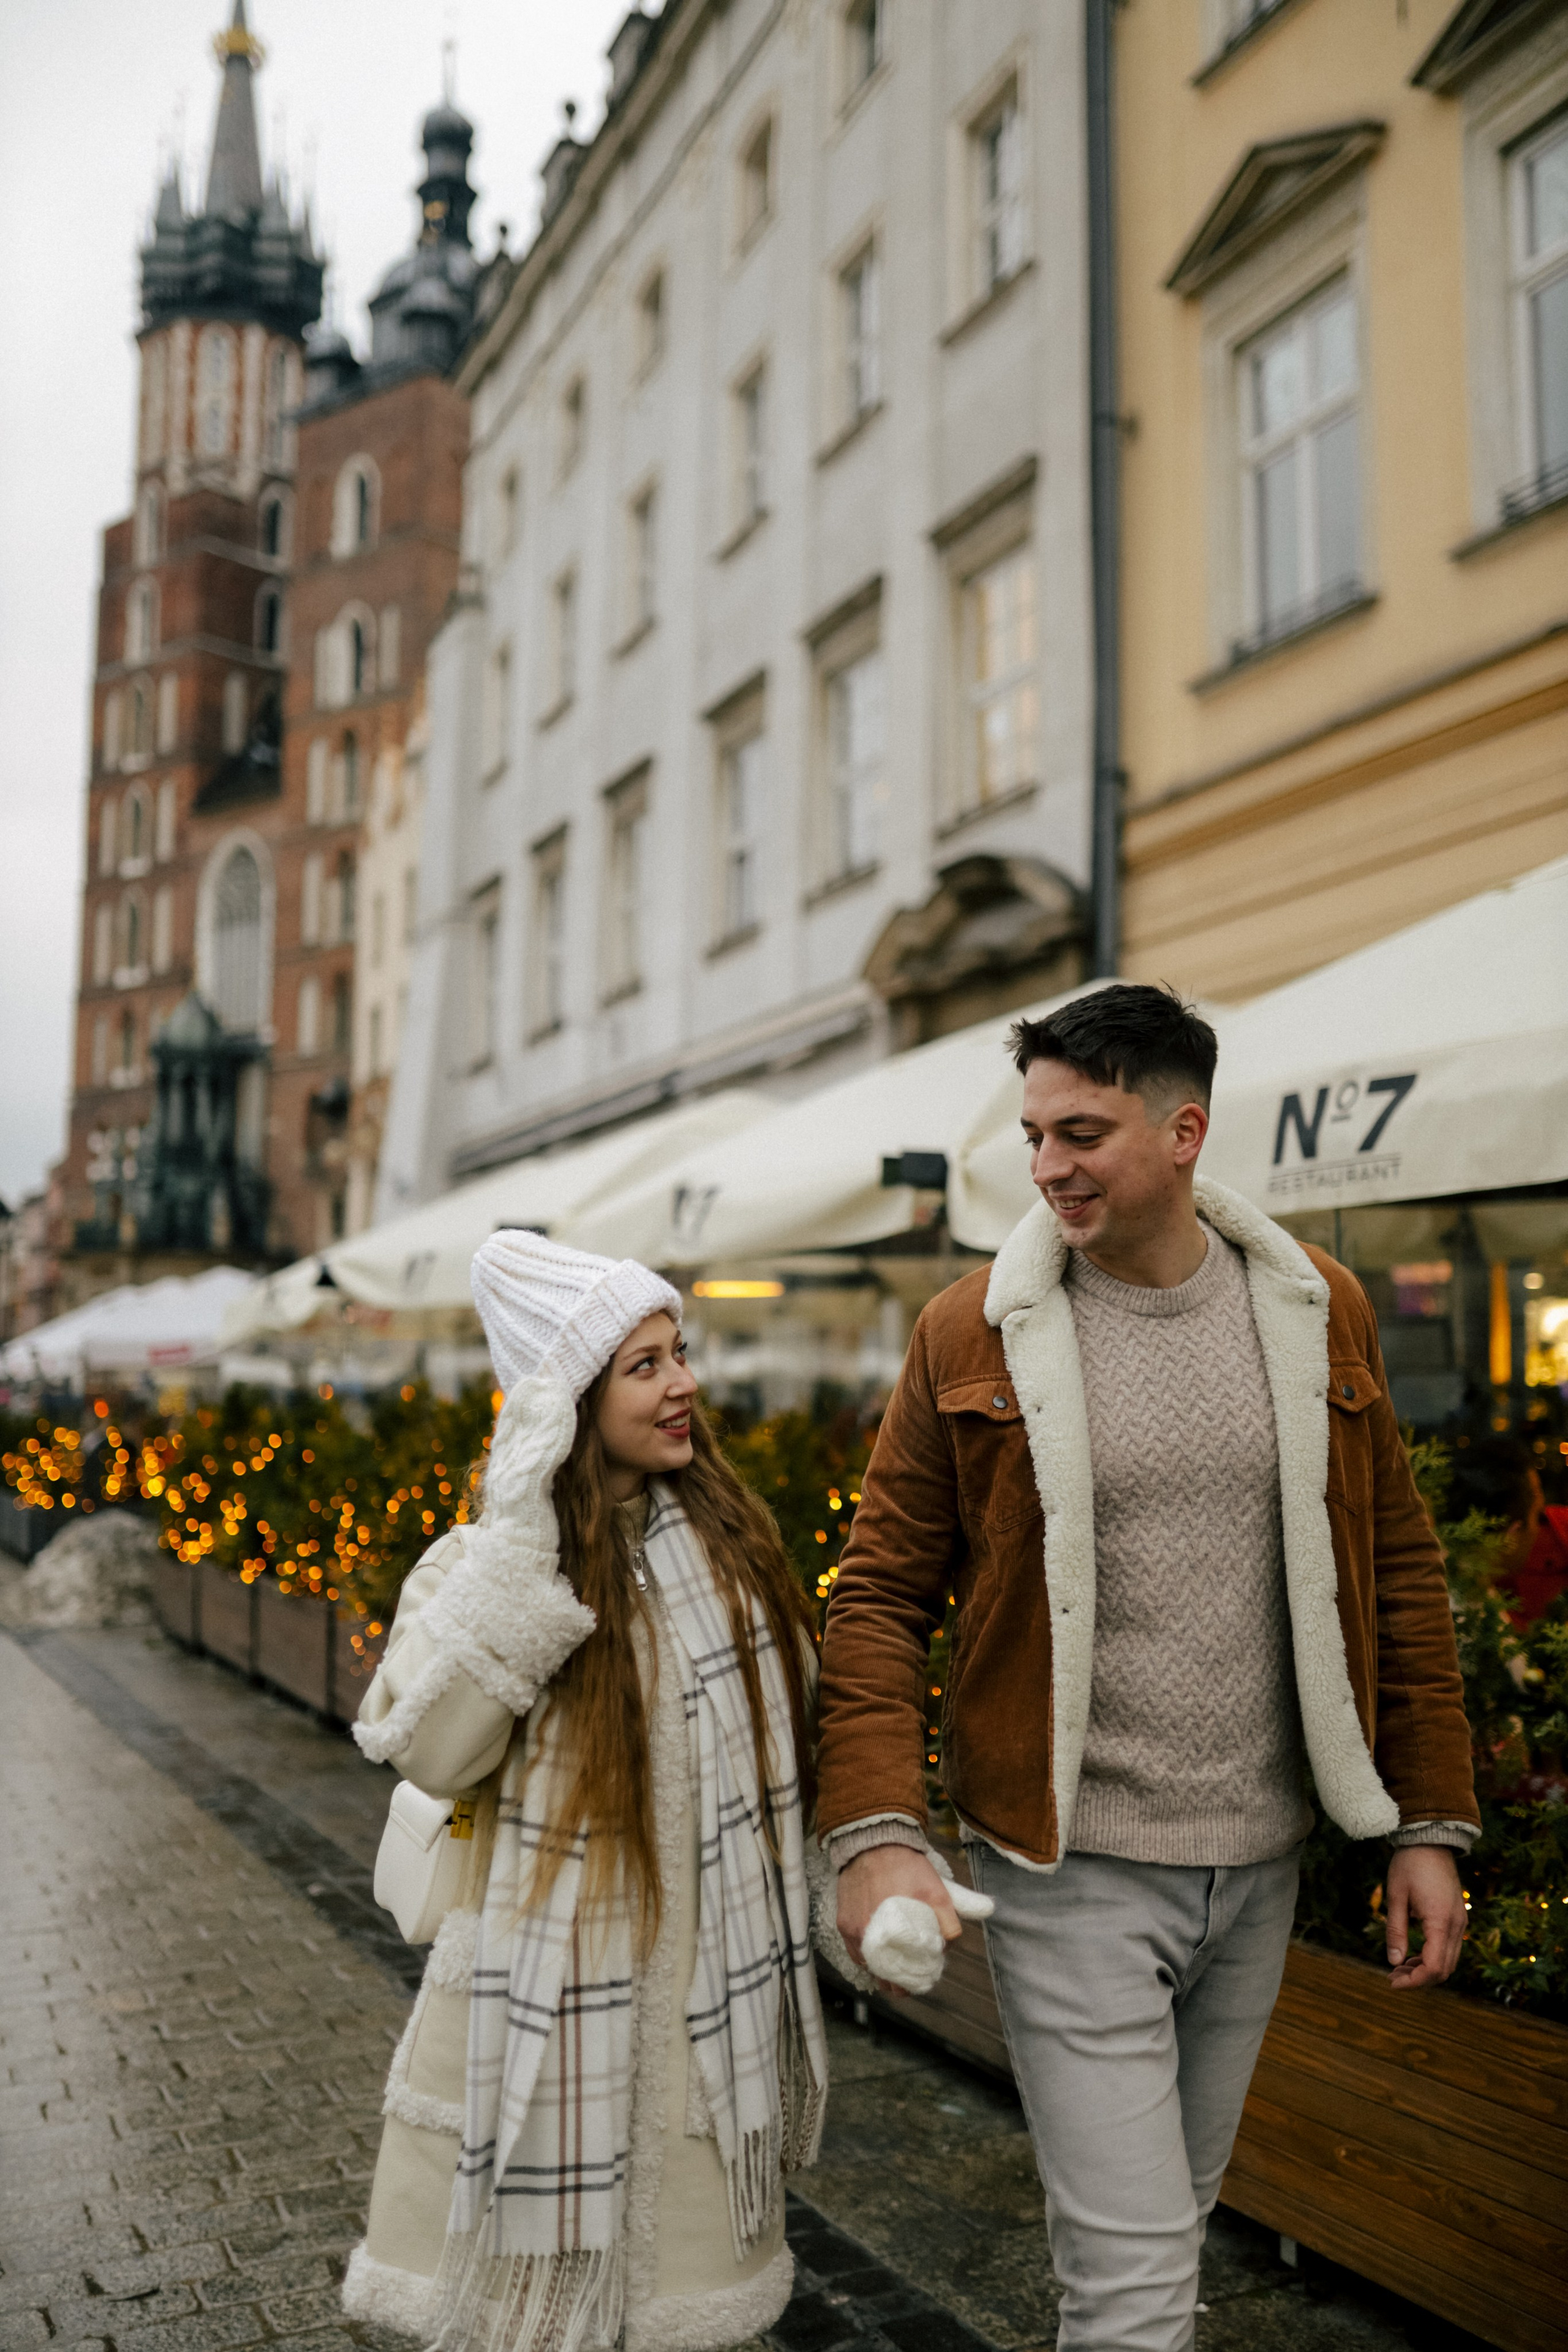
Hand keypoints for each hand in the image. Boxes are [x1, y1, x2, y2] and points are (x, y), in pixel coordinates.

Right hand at [837, 1846, 960, 1994]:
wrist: (873, 1842)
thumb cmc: (906, 1866)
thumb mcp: (937, 1890)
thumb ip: (948, 1921)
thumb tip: (947, 1946)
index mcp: (892, 1933)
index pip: (903, 1973)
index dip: (915, 1979)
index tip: (923, 1978)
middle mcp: (867, 1937)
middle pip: (884, 1974)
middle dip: (898, 1980)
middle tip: (910, 1979)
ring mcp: (852, 1931)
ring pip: (868, 1965)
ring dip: (881, 1971)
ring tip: (895, 1970)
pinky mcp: (843, 1923)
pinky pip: (855, 1952)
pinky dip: (867, 1958)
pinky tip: (878, 1955)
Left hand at [1385, 1845, 1466, 1989]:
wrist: (1430, 1840)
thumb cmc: (1409, 1865)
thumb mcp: (1396, 1896)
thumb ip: (1396, 1931)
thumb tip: (1394, 1962)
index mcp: (1441, 1922)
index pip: (1433, 1967)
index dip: (1414, 1981)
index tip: (1392, 1982)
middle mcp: (1457, 1926)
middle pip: (1444, 1970)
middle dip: (1419, 1979)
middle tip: (1393, 1976)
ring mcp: (1460, 1922)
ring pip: (1449, 1961)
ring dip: (1426, 1969)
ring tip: (1399, 1967)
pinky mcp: (1458, 1917)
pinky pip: (1450, 1947)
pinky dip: (1433, 1957)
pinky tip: (1413, 1954)